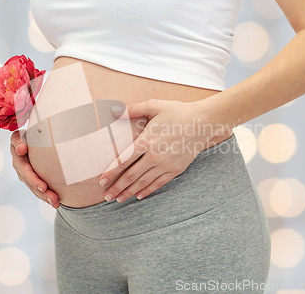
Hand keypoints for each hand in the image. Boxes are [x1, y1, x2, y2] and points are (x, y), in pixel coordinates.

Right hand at [10, 130, 59, 208]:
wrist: (37, 134)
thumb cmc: (34, 130)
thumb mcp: (27, 131)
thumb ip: (21, 139)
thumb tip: (21, 149)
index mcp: (17, 150)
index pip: (22, 164)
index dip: (31, 176)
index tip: (42, 185)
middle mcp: (19, 163)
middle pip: (28, 178)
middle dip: (38, 187)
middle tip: (49, 194)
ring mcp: (24, 172)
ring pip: (33, 187)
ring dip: (43, 196)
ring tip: (55, 202)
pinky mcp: (31, 177)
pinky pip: (37, 189)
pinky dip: (45, 196)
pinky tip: (55, 203)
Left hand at [98, 98, 232, 202]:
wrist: (203, 122)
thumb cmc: (178, 112)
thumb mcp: (155, 105)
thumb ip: (133, 109)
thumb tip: (114, 109)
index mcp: (146, 140)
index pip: (124, 160)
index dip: (111, 172)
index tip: (101, 181)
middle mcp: (154, 156)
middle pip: (131, 175)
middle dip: (117, 187)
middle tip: (106, 196)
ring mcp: (166, 164)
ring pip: (143, 182)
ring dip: (129, 192)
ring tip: (118, 199)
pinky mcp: (176, 169)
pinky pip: (158, 183)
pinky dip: (147, 191)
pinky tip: (138, 196)